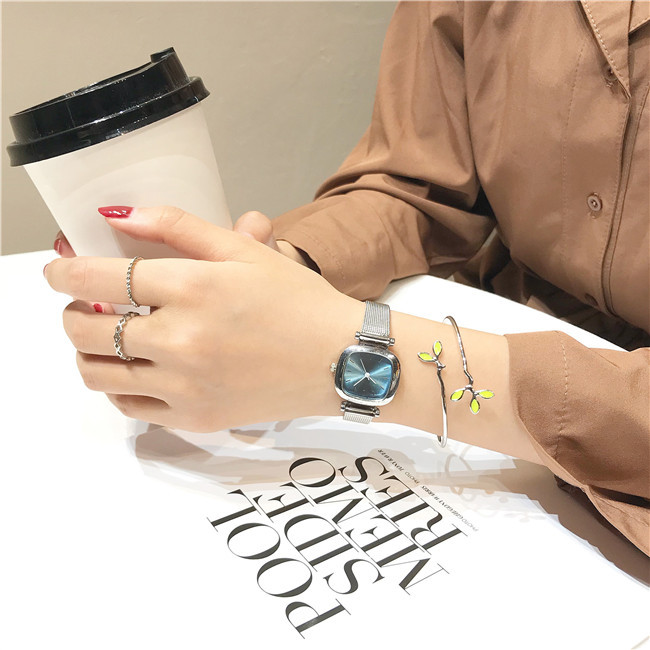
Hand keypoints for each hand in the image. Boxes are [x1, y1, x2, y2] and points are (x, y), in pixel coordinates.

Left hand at [45, 206, 360, 431]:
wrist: (339, 360)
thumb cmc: (298, 302)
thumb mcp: (244, 252)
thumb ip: (177, 227)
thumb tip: (119, 217)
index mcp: (194, 288)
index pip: (99, 277)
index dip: (64, 272)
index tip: (58, 270)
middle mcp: (182, 340)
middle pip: (84, 328)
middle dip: (72, 310)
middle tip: (87, 302)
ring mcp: (185, 385)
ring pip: (96, 373)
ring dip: (86, 350)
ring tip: (107, 335)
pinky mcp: (195, 417)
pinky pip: (129, 406)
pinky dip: (119, 385)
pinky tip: (136, 368)